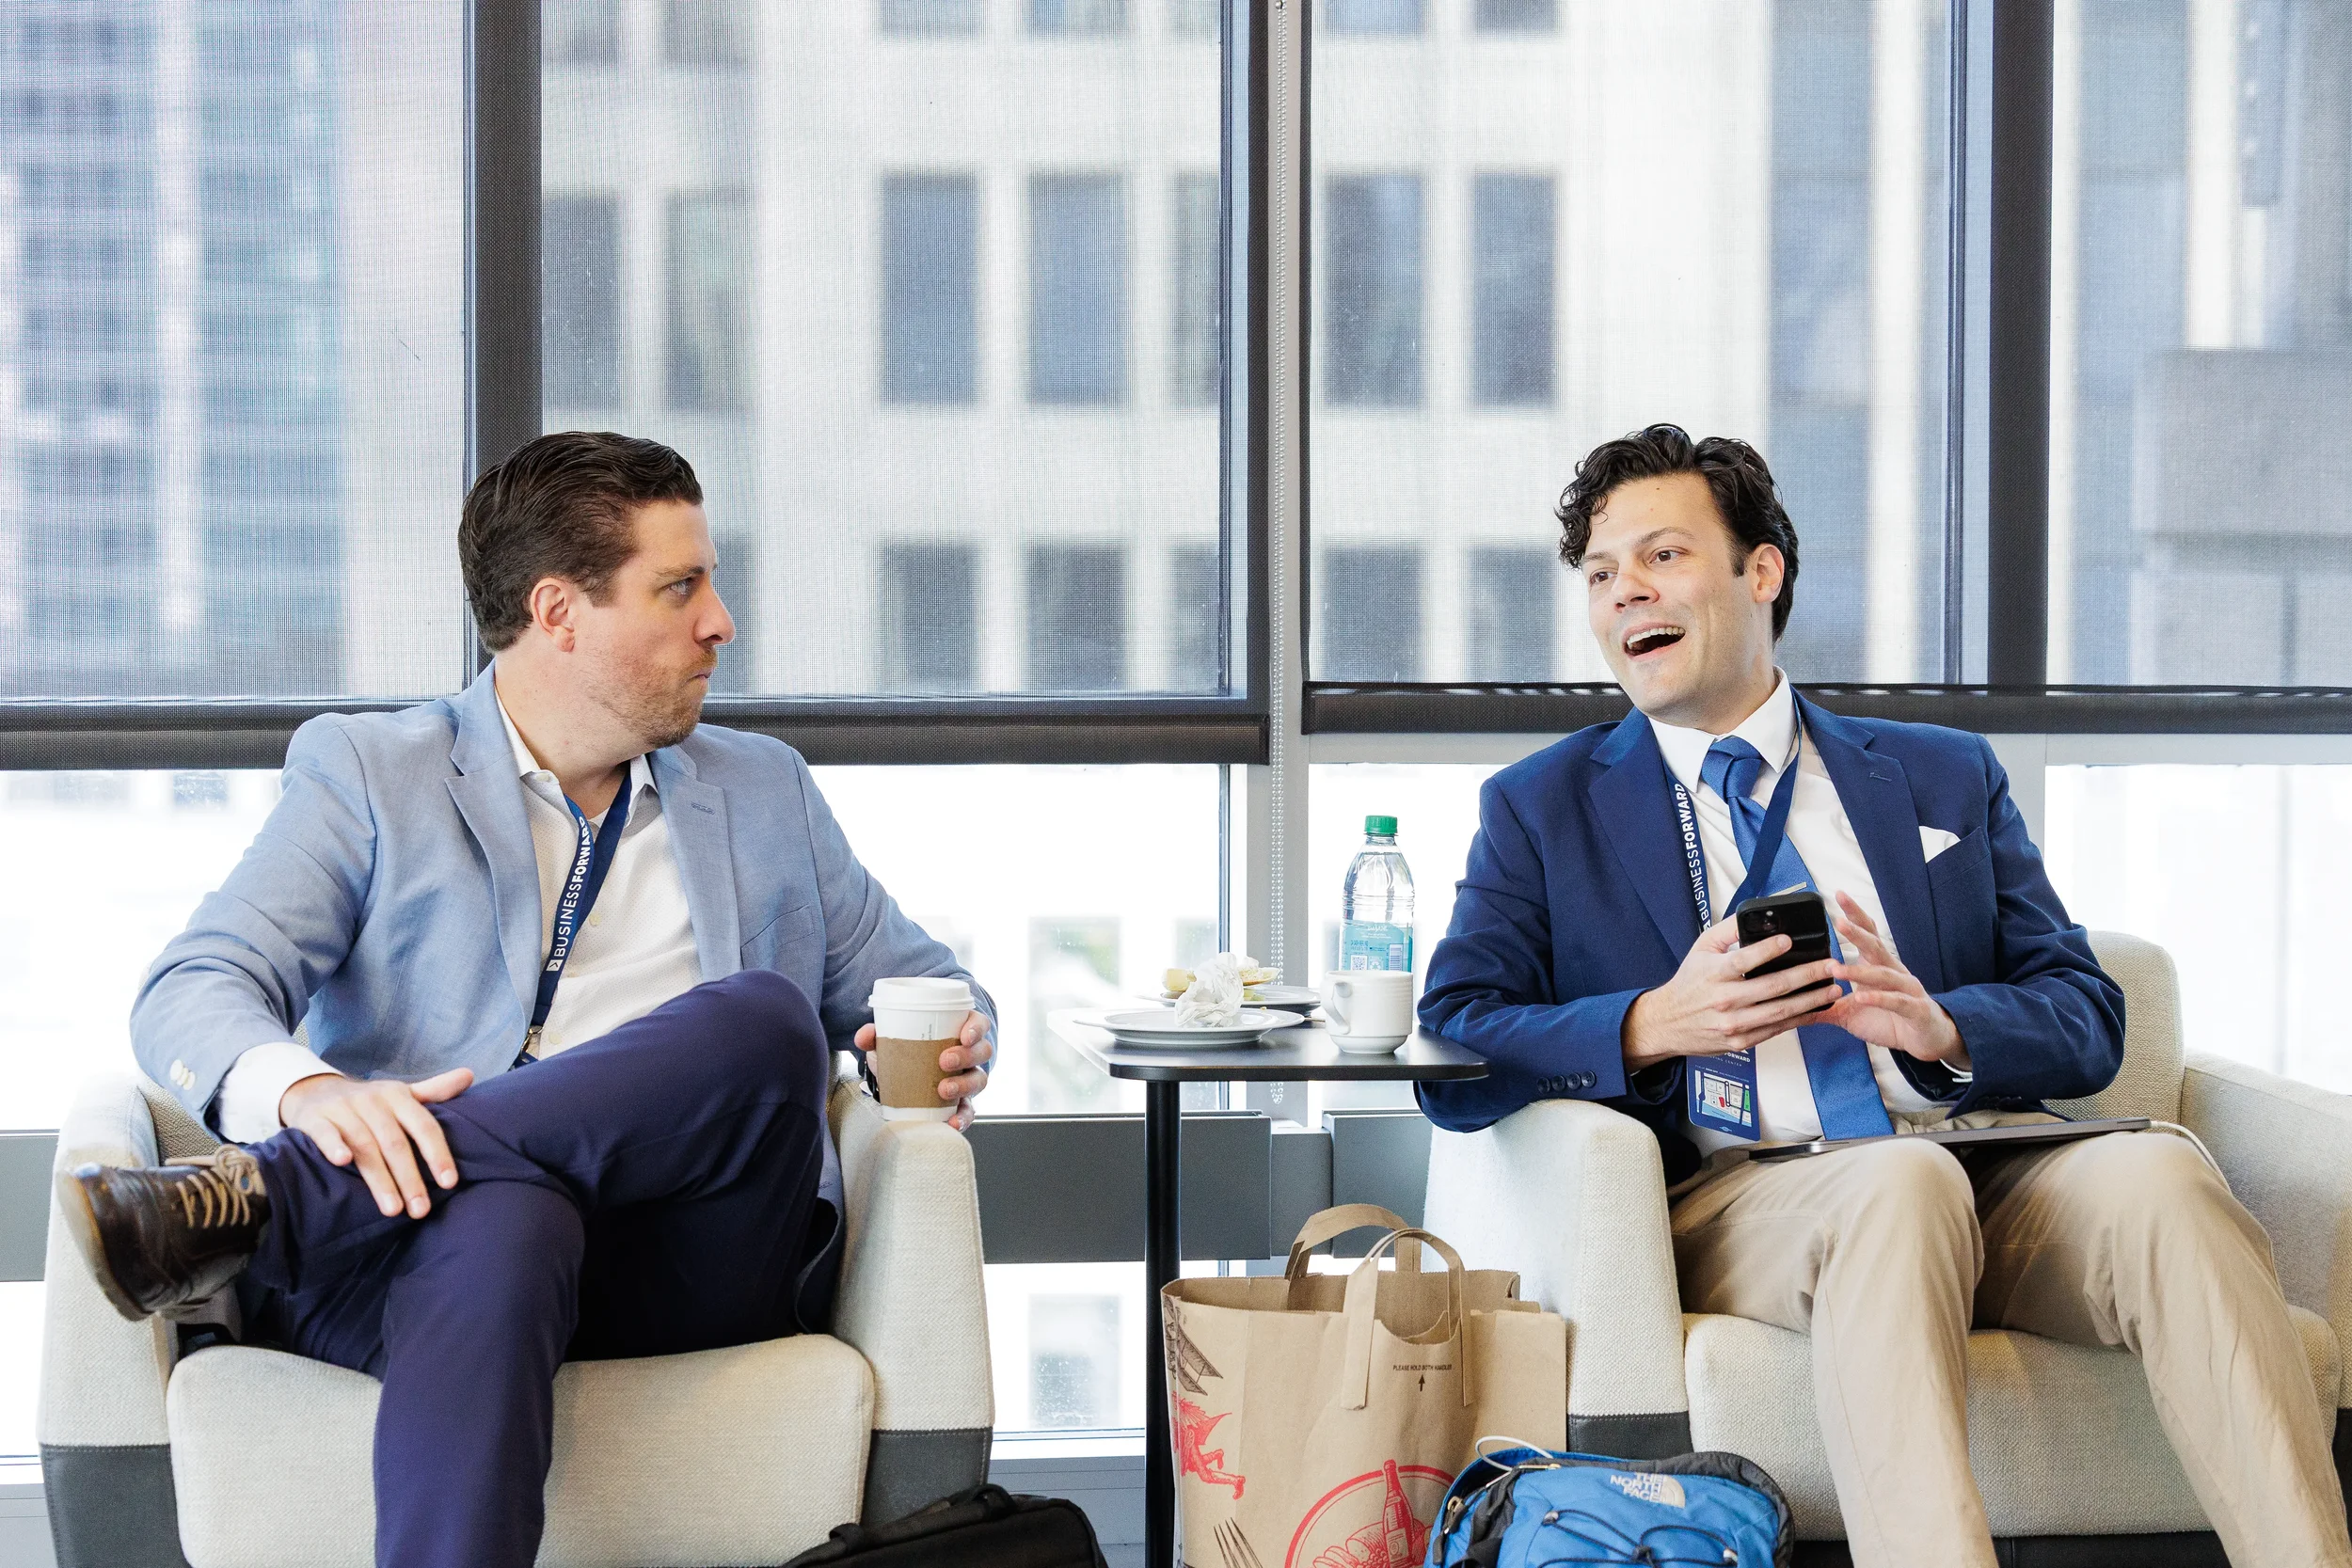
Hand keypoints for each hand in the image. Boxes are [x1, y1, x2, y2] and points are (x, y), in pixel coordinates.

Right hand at [279, 1068, 472, 1218]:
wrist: (316, 1090)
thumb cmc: (371, 1102)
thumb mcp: (402, 1094)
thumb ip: (435, 1091)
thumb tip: (469, 1076)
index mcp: (399, 1097)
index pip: (424, 1126)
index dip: (437, 1154)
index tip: (449, 1183)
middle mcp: (373, 1101)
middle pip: (395, 1143)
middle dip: (410, 1178)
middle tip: (421, 1210)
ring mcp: (343, 1109)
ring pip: (365, 1146)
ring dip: (379, 1179)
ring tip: (393, 1209)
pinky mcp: (316, 1119)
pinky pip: (325, 1133)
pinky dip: (334, 1145)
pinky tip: (343, 1161)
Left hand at [853, 1009, 993, 1130]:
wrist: (906, 1079)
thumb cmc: (908, 1051)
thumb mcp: (893, 1040)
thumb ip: (877, 1035)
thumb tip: (864, 1037)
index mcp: (960, 1031)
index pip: (979, 1024)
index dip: (976, 1029)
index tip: (963, 1036)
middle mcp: (970, 1055)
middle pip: (983, 1052)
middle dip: (967, 1056)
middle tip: (944, 1061)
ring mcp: (969, 1079)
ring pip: (980, 1080)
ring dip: (964, 1084)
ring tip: (943, 1090)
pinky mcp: (963, 1103)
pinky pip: (970, 1111)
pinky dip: (962, 1117)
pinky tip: (951, 1123)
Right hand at [1622, 915, 1839, 1070]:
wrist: (1668, 1023)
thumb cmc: (1689, 983)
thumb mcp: (1701, 949)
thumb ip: (1728, 930)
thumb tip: (1758, 915)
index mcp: (1714, 974)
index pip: (1744, 960)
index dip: (1768, 949)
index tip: (1789, 940)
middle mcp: (1724, 1000)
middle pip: (1773, 987)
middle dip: (1807, 975)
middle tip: (1830, 966)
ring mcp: (1734, 1024)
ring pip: (1780, 1012)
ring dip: (1811, 1000)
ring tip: (1834, 989)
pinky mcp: (1741, 1041)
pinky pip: (1776, 1030)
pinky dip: (1799, 1020)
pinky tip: (1815, 1009)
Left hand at [1821, 893, 1968, 1065]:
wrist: (1927, 1040)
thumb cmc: (1890, 1020)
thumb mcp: (1851, 1014)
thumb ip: (1826, 1006)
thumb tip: (1796, 1005)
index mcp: (1878, 966)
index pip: (1867, 934)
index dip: (1855, 915)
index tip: (1838, 895)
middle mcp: (1894, 971)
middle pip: (1875, 946)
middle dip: (1857, 933)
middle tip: (1838, 921)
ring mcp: (1907, 989)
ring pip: (1882, 975)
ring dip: (1858, 972)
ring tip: (1836, 969)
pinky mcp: (1916, 1009)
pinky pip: (1896, 1001)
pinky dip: (1878, 999)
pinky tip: (1861, 997)